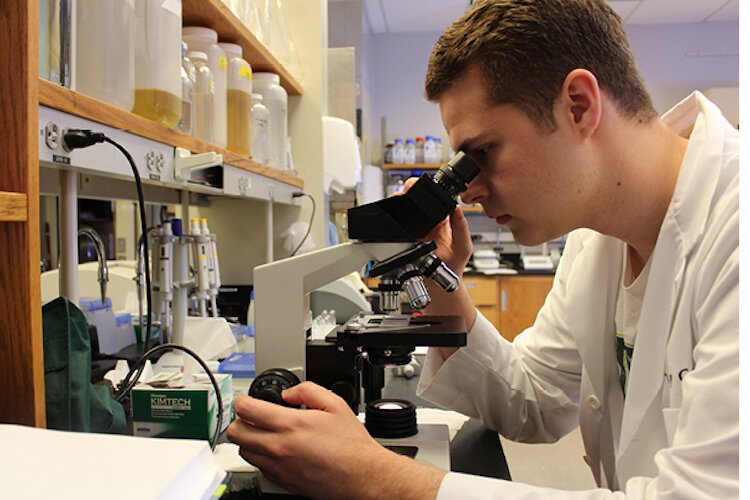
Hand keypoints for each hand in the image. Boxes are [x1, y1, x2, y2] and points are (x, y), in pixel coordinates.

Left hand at [227, 382, 444, 498]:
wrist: (361, 476)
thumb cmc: (351, 445)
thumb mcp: (335, 404)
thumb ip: (308, 390)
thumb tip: (289, 393)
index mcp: (291, 425)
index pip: (247, 410)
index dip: (242, 401)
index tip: (246, 400)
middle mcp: (279, 447)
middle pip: (237, 433)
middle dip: (240, 421)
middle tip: (252, 416)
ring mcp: (278, 467)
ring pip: (244, 451)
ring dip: (248, 439)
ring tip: (263, 432)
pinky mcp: (281, 481)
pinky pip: (258, 466)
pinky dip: (260, 455)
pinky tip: (276, 448)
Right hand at [399, 177, 473, 274]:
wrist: (438, 288)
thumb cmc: (453, 267)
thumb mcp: (463, 247)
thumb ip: (462, 228)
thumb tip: (458, 208)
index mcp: (441, 220)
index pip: (433, 198)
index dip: (427, 189)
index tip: (423, 187)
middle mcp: (424, 223)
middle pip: (412, 201)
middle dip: (406, 193)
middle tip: (405, 194)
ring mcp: (411, 232)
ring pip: (399, 212)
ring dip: (396, 206)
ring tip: (398, 203)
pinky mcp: (400, 242)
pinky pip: (393, 229)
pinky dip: (390, 223)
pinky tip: (394, 221)